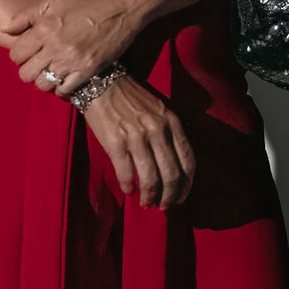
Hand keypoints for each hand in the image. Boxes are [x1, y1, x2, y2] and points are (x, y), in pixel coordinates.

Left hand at [0, 0, 148, 93]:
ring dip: (44, 80)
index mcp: (44, 28)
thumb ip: (25, 16)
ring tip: (51, 71)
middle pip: (26, 73)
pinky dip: (61, 87)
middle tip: (39, 63)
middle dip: (29, 69)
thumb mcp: (53, 2)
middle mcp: (55, 46)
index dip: (20, 54)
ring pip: (43, 84)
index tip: (29, 52)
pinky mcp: (88, 70)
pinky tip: (65, 77)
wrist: (120, 7)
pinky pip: (64, 90)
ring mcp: (72, 60)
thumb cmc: (86, 3)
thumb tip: (4, 29)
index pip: (16, 54)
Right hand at [80, 75, 195, 209]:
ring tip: (146, 203)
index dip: (186, 185)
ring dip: (150, 196)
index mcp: (171, 122)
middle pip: (172, 174)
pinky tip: (128, 190)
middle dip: (170, 196)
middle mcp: (157, 130)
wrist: (101, 82)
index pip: (188, 161)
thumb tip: (173, 166)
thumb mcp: (158, 110)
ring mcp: (136, 137)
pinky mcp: (115, 142)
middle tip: (164, 206)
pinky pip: (126, 172)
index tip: (181, 197)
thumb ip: (169, 134)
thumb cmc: (130, 99)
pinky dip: (128, 185)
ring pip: (150, 178)